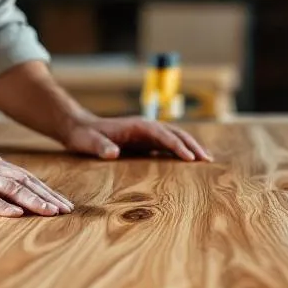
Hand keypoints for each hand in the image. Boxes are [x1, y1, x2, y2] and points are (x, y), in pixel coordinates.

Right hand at [0, 152, 73, 217]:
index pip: (28, 178)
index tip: (65, 205)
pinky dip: (2, 206)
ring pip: (10, 187)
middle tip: (65, 210)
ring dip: (32, 200)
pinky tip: (16, 215)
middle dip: (47, 196)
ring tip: (49, 212)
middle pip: (24, 181)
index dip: (48, 191)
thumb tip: (25, 204)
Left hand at [62, 117, 212, 161]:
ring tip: (207, 160)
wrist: (79, 128)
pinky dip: (181, 152)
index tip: (190, 158)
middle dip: (192, 145)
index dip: (177, 145)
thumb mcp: (89, 142)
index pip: (162, 134)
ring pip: (175, 138)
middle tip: (207, 160)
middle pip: (175, 133)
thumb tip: (113, 153)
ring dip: (191, 147)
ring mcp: (147, 134)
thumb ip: (100, 147)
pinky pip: (168, 146)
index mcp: (136, 125)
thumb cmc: (84, 136)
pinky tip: (190, 162)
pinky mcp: (145, 142)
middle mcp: (146, 127)